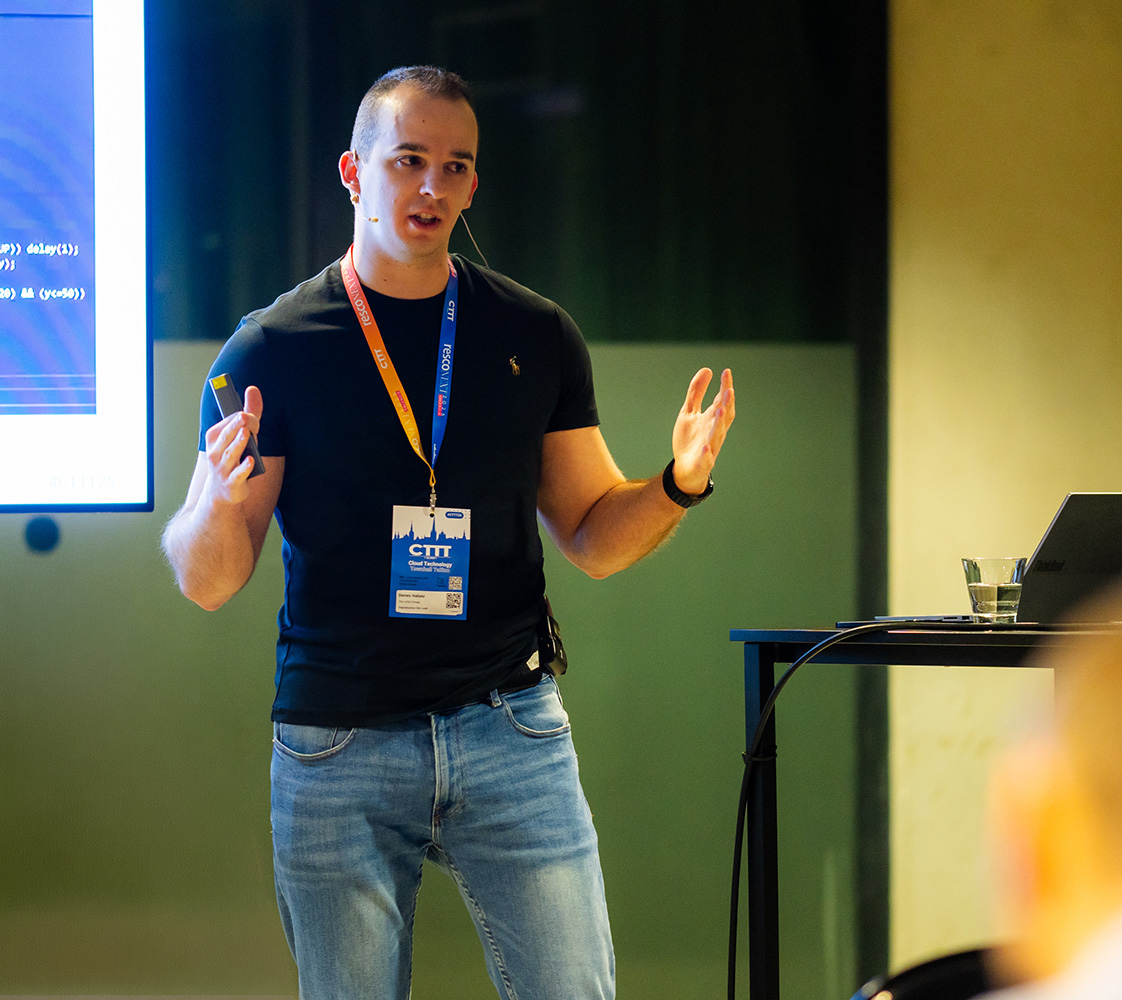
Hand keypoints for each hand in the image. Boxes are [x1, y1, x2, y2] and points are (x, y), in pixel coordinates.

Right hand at [201, 384, 263, 506]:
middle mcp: (215, 451)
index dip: (243, 420)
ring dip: (239, 443)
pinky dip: (244, 468)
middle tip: (245, 416)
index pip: (228, 424)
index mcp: (215, 437)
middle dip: (237, 426)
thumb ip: (250, 413)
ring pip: (231, 453)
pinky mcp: (232, 482)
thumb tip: (253, 388)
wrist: (223, 491)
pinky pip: (238, 474)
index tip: (252, 417)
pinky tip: (251, 461)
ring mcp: (222, 468)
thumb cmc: (235, 457)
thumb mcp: (242, 434)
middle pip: (228, 436)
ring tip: (247, 433)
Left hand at [671, 368, 734, 493]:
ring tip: (721, 409)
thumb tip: (707, 369)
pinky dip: (707, 452)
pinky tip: (706, 446)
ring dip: (720, 423)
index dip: (725, 387)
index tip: (726, 372)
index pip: (721, 401)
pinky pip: (707, 458)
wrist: (683, 469)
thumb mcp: (689, 412)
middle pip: (725, 416)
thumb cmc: (689, 440)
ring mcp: (710, 447)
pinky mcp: (703, 462)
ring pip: (718, 435)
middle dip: (727, 404)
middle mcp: (714, 431)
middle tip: (729, 389)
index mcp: (712, 419)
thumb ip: (696, 392)